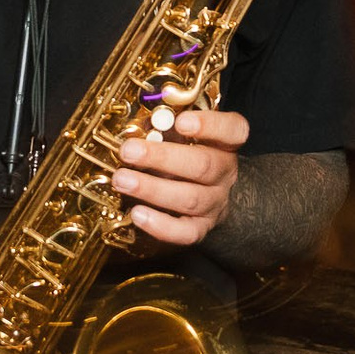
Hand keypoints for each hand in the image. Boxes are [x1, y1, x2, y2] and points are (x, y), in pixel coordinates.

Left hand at [112, 109, 247, 245]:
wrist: (209, 195)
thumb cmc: (188, 155)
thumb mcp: (184, 136)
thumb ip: (168, 126)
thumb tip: (139, 121)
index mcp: (225, 143)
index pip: (233, 130)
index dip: (209, 125)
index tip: (181, 121)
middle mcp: (225, 172)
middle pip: (203, 165)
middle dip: (162, 157)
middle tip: (129, 151)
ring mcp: (215, 202)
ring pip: (190, 198)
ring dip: (151, 189)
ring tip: (121, 180)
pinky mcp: (201, 228)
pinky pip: (186, 232)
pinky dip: (161, 225)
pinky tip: (137, 214)